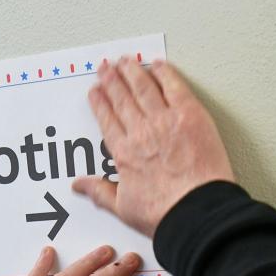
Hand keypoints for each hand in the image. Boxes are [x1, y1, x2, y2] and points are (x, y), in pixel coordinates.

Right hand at [71, 57, 234, 236]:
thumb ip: (99, 192)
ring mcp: (165, 120)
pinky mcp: (190, 114)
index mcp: (123, 153)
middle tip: (105, 67)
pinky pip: (174, 86)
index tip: (95, 91)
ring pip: (144, 87)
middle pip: (122, 98)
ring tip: (126, 61)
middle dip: (112, 80)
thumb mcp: (123, 207)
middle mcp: (140, 132)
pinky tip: (158, 65)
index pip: (107, 119)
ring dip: (132, 71)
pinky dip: (165, 73)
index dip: (100, 102)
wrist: (196, 212)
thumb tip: (78, 185)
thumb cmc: (164, 214)